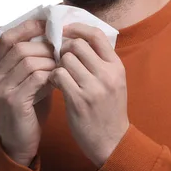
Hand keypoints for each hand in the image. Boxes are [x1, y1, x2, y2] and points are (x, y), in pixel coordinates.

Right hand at [0, 19, 55, 166]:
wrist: (19, 143)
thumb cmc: (29, 111)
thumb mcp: (28, 83)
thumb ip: (34, 63)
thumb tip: (54, 38)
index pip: (8, 38)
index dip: (28, 27)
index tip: (48, 22)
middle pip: (20, 47)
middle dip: (45, 45)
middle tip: (63, 47)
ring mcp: (1, 89)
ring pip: (28, 60)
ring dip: (50, 60)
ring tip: (64, 64)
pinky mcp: (13, 101)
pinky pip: (36, 77)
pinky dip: (51, 74)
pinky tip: (60, 78)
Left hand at [48, 23, 129, 167]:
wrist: (112, 142)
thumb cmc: (109, 111)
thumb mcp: (114, 83)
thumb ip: (101, 63)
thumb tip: (77, 41)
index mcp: (116, 67)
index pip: (96, 35)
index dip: (78, 28)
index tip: (65, 31)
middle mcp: (107, 74)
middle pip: (77, 45)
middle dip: (64, 49)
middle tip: (59, 59)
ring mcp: (93, 87)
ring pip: (65, 59)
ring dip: (57, 64)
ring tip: (58, 74)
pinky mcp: (79, 100)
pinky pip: (58, 76)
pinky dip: (53, 77)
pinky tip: (55, 84)